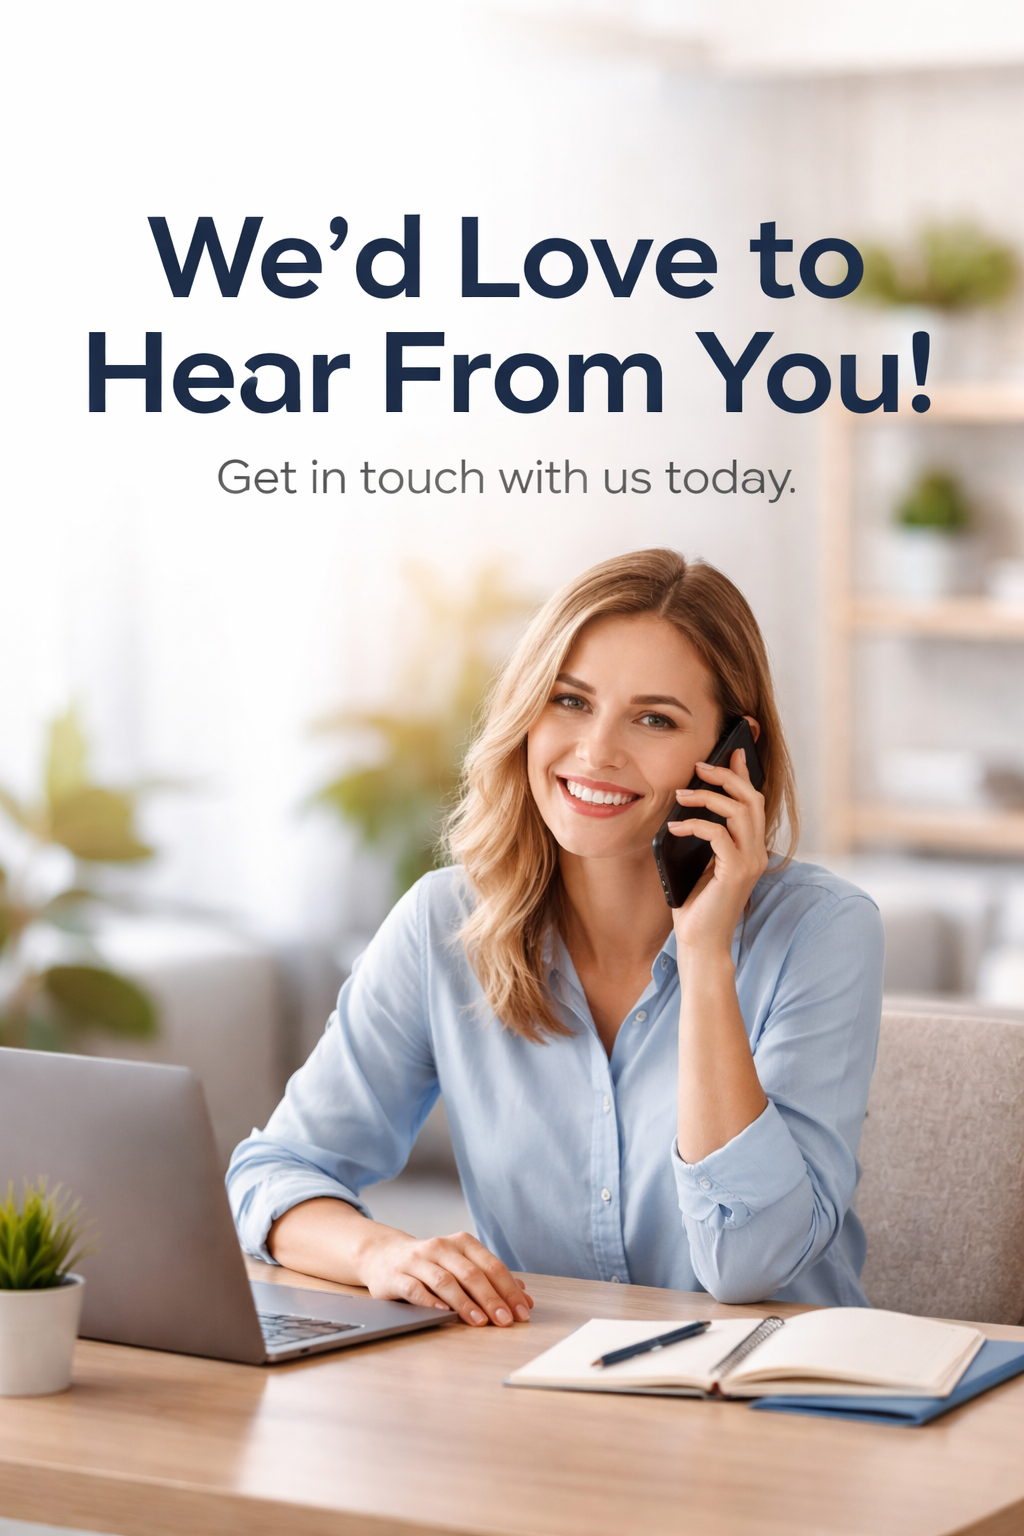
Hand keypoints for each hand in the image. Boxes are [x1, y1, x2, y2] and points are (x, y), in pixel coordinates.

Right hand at [359, 1224, 533, 1326]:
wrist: (383, 1256)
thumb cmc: (430, 1265)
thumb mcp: (461, 1266)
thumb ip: (491, 1280)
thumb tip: (524, 1298)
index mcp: (461, 1243)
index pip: (491, 1265)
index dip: (508, 1290)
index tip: (522, 1312)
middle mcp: (440, 1248)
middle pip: (470, 1274)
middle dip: (491, 1299)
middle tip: (504, 1321)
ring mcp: (417, 1261)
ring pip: (445, 1281)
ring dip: (465, 1303)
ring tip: (480, 1322)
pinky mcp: (397, 1276)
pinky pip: (415, 1289)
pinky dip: (431, 1302)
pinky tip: (443, 1314)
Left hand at [667, 738, 768, 956]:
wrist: (700, 943)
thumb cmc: (695, 904)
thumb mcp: (698, 860)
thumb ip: (703, 835)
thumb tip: (688, 801)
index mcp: (750, 847)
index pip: (753, 800)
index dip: (744, 773)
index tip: (733, 750)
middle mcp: (756, 851)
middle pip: (751, 798)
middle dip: (726, 776)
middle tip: (700, 766)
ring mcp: (750, 862)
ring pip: (740, 811)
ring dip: (708, 797)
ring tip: (681, 795)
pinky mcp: (736, 872)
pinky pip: (719, 835)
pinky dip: (696, 826)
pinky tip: (675, 828)